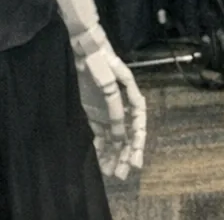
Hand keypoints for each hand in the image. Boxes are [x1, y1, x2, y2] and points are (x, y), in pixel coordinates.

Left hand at [75, 41, 147, 179]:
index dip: (137, 146)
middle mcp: (122, 109)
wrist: (84, 49)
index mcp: (132, 100)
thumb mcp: (110, 83)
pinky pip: (100, 134)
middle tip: (121, 175)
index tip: (135, 163)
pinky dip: (100, 147)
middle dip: (124, 156)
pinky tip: (99, 160)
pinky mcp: (95, 113)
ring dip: (113, 154)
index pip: (138, 128)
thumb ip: (115, 109)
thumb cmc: (101, 62)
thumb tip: (121, 134)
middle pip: (126, 136)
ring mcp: (108, 111)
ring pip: (114, 138)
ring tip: (109, 173)